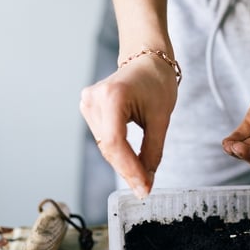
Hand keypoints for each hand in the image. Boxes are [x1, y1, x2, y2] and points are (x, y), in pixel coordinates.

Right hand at [79, 54, 177, 198]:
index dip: (129, 169)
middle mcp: (94, 99)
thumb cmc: (157, 82)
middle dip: (128, 171)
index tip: (144, 188)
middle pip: (109, 147)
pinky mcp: (89, 108)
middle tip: (145, 190)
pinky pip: (103, 139)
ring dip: (123, 165)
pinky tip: (131, 166)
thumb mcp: (161, 118)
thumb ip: (153, 150)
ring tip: (142, 180)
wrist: (147, 59)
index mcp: (112, 96)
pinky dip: (118, 154)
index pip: (116, 142)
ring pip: (105, 147)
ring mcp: (88, 103)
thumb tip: (147, 179)